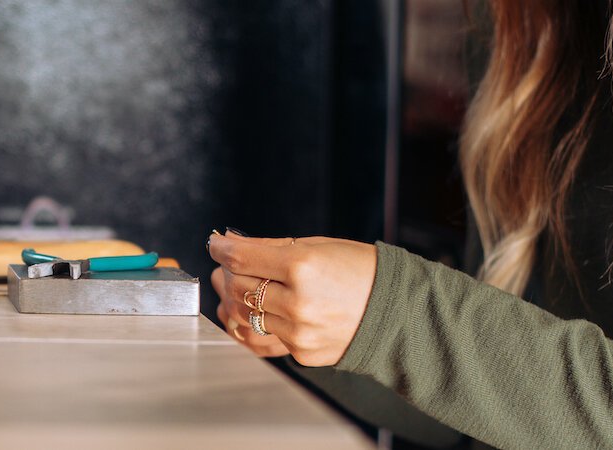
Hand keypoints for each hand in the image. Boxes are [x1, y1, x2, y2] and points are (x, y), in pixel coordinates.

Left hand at [208, 233, 377, 366]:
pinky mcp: (302, 353)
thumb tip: (233, 244)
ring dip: (232, 300)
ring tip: (233, 288)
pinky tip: (244, 315)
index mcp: (303, 267)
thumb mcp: (318, 246)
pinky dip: (247, 327)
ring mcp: (299, 333)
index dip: (221, 249)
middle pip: (239, 287)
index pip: (242, 258)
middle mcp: (298, 303)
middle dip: (226, 273)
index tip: (215, 244)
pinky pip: (261, 340)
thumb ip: (271, 247)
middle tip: (225, 265)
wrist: (397, 310)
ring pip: (244, 317)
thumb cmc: (361, 272)